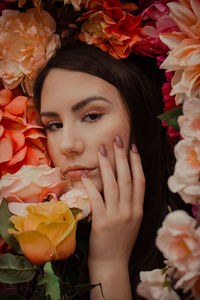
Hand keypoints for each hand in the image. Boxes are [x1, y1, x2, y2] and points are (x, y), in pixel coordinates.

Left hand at [81, 136, 144, 266]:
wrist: (112, 264)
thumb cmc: (121, 242)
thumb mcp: (132, 222)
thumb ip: (131, 204)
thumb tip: (125, 184)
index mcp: (138, 210)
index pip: (140, 181)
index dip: (137, 163)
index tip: (133, 147)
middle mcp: (130, 210)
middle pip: (127, 178)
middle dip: (122, 156)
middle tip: (117, 139)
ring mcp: (117, 216)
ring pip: (113, 184)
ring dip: (107, 165)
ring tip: (102, 150)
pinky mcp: (102, 222)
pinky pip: (97, 198)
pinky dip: (91, 185)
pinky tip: (86, 174)